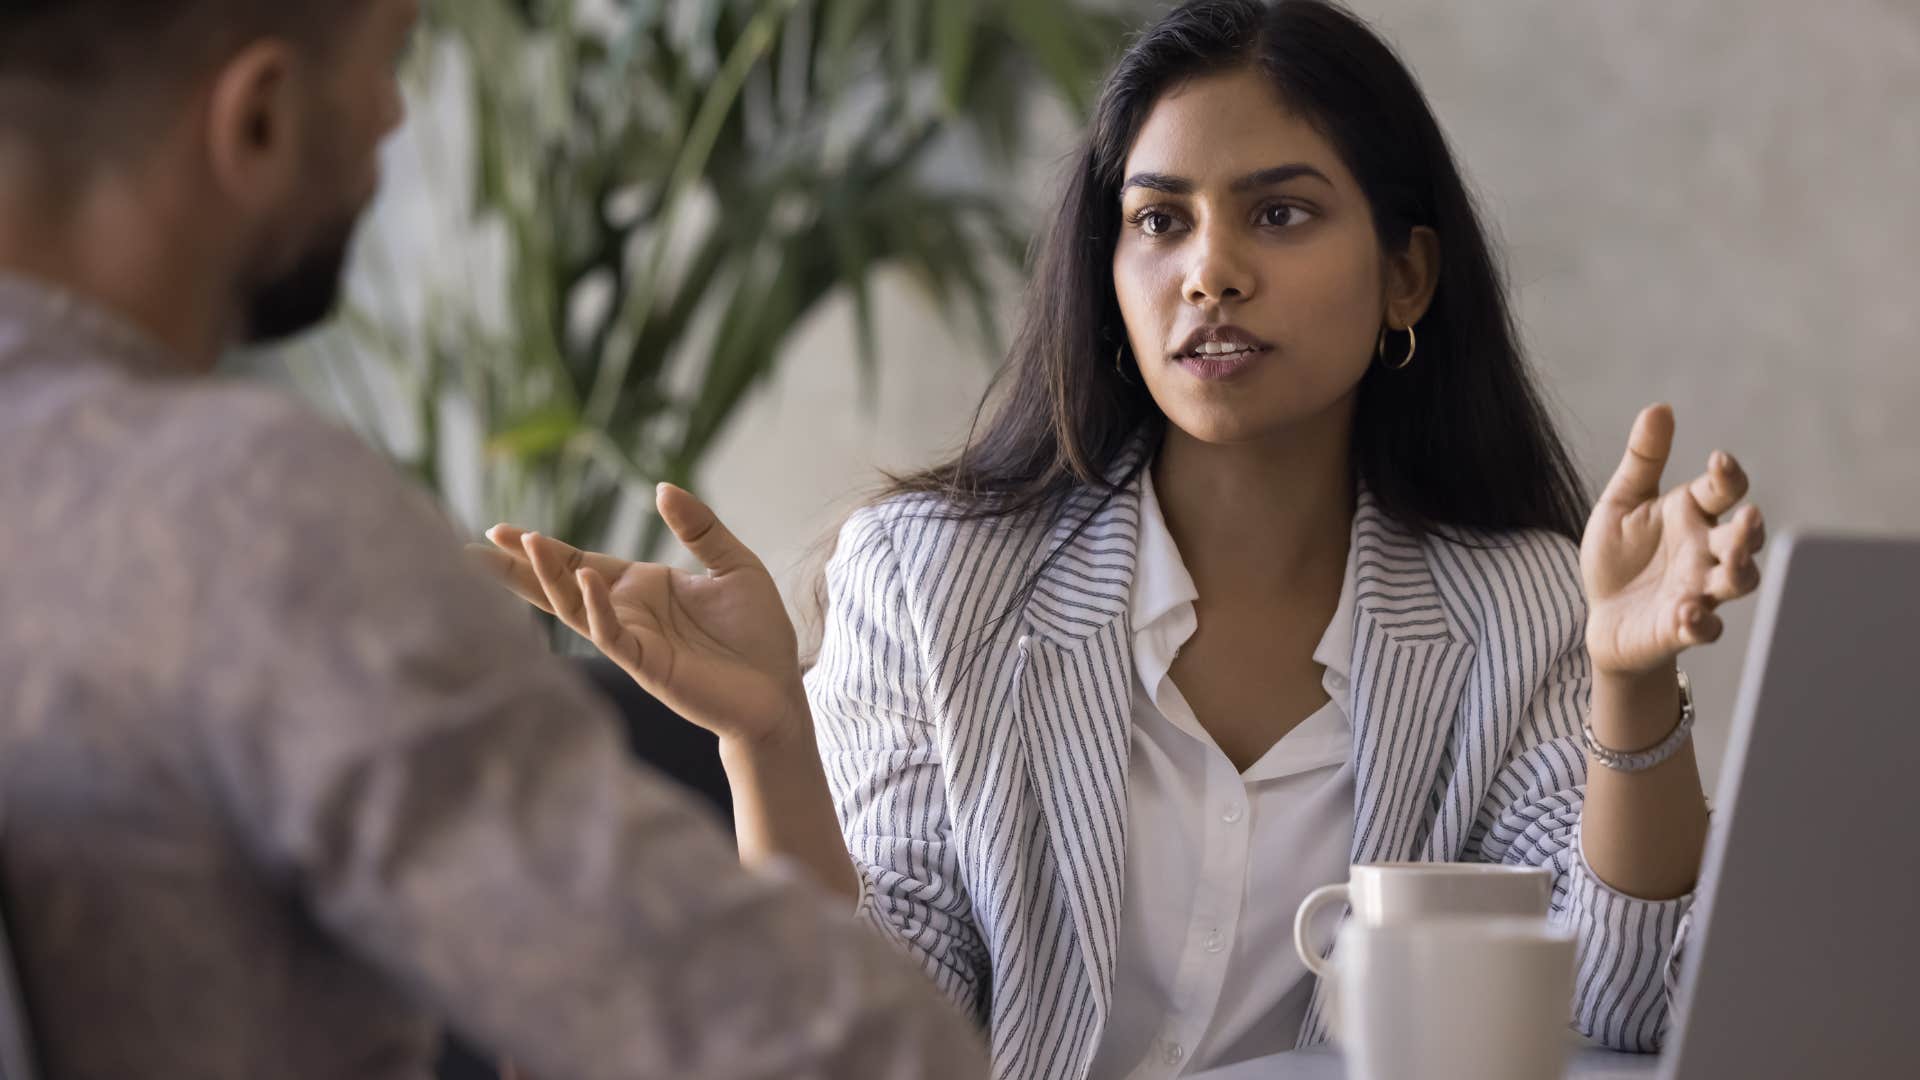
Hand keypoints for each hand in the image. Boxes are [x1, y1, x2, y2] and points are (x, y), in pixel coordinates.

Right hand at [465, 484, 805, 746]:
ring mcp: (633, 640)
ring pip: (577, 608)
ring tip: (527, 543)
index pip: (579, 562)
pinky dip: (597, 609)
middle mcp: (627, 612)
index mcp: (642, 587)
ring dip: (550, 578)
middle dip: (520, 567)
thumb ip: (699, 527)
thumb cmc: (756, 633)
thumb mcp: (733, 564)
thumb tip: (661, 487)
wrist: (778, 689)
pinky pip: (612, 635)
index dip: (542, 548)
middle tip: (470, 549)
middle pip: (561, 585)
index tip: (500, 529)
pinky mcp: (648, 665)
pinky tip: (586, 582)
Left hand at [1582, 404, 1766, 678]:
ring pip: (1739, 580)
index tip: (1719, 462)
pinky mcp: (1683, 627)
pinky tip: (1687, 613)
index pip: (1724, 489)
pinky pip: (1705, 629)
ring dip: (1739, 571)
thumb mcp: (1623, 503)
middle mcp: (1706, 551)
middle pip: (1744, 538)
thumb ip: (1643, 460)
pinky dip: (1701, 623)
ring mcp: (1700, 590)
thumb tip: (1659, 407)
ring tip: (1730, 561)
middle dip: (1749, 529)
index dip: (1728, 475)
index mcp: (1692, 514)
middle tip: (1746, 519)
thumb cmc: (1620, 556)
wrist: (1603, 616)